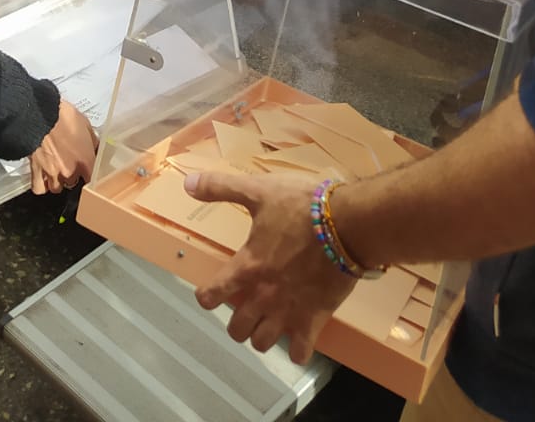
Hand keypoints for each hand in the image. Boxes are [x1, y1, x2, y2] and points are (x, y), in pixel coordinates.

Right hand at [29, 100, 97, 195]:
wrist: (41, 114)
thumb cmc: (63, 117)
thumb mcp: (85, 124)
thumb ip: (92, 140)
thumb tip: (95, 146)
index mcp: (85, 160)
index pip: (92, 180)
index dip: (89, 176)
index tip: (87, 171)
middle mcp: (70, 171)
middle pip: (73, 184)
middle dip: (71, 175)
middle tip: (68, 162)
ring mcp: (53, 173)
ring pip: (56, 188)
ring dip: (57, 181)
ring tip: (55, 169)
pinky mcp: (37, 172)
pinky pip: (39, 188)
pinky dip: (41, 186)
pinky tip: (43, 178)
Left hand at [185, 170, 353, 363]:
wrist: (347, 224)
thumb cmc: (301, 207)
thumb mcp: (258, 191)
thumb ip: (221, 187)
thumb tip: (186, 182)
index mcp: (248, 266)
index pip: (214, 293)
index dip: (206, 296)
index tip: (207, 295)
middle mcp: (264, 295)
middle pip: (238, 328)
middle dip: (236, 323)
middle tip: (243, 310)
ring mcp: (289, 310)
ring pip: (263, 342)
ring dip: (261, 337)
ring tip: (266, 326)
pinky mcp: (315, 318)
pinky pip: (300, 351)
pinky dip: (295, 351)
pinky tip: (296, 342)